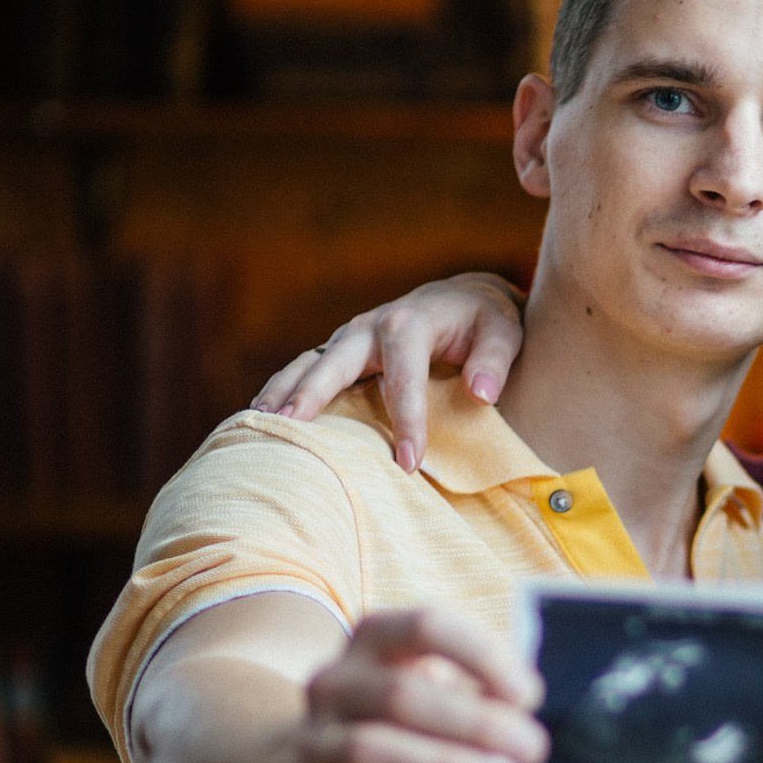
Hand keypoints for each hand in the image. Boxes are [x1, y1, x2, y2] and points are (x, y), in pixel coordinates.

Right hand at [251, 273, 527, 472]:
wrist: (464, 297)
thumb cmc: (486, 322)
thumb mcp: (504, 333)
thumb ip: (494, 361)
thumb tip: (482, 394)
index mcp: (410, 323)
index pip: (404, 377)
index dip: (405, 421)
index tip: (408, 464)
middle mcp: (371, 326)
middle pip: (335, 361)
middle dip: (312, 393)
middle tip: (290, 427)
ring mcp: (350, 337)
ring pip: (309, 363)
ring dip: (283, 391)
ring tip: (259, 424)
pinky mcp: (341, 351)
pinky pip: (306, 369)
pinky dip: (283, 390)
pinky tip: (262, 418)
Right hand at [296, 608, 546, 762]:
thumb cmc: (418, 727)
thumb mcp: (448, 697)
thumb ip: (484, 695)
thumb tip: (522, 711)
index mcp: (373, 641)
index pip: (425, 627)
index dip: (482, 657)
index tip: (529, 695)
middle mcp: (334, 685)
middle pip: (400, 694)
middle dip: (476, 723)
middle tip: (532, 748)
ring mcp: (315, 744)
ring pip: (368, 750)